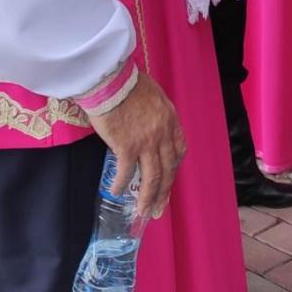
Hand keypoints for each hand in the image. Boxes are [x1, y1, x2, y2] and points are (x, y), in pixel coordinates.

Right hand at [86, 71, 185, 220]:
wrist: (112, 81)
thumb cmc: (128, 83)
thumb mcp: (153, 96)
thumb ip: (156, 114)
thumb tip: (150, 125)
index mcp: (170, 119)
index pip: (179, 149)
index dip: (174, 167)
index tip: (169, 179)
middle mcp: (163, 133)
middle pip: (168, 168)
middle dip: (164, 191)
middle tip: (158, 208)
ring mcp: (147, 141)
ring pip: (152, 176)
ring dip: (148, 197)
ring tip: (143, 211)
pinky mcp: (127, 146)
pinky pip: (127, 172)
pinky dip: (121, 184)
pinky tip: (116, 191)